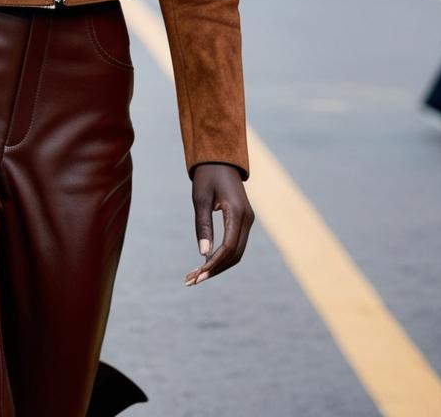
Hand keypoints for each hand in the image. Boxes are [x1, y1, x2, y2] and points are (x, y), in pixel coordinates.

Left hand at [185, 163, 253, 286]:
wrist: (220, 158)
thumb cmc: (207, 175)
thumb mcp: (200, 199)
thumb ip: (203, 226)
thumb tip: (203, 254)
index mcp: (238, 213)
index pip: (228, 247)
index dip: (213, 264)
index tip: (197, 275)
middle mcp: (247, 219)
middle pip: (234, 255)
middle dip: (215, 269)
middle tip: (192, 280)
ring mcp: (248, 220)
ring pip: (236, 252)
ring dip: (218, 265)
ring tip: (196, 276)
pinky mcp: (243, 220)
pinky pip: (235, 244)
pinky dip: (222, 256)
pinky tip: (206, 263)